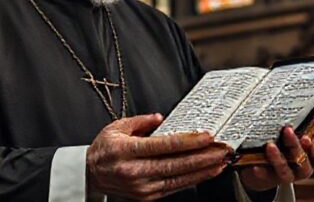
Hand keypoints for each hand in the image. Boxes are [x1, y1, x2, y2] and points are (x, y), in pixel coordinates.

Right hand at [86, 113, 229, 199]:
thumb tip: (161, 118)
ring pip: (179, 179)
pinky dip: (192, 180)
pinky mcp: (147, 196)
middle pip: (176, 164)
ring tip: (220, 162)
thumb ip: (141, 121)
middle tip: (222, 149)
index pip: (164, 145)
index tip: (207, 136)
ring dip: (202, 170)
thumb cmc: (104, 150)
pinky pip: (174, 188)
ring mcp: (142, 187)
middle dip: (203, 157)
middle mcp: (135, 171)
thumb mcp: (117, 127)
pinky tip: (205, 173)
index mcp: (127, 151)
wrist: (90, 175)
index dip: (188, 141)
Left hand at [239, 118, 313, 191]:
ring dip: (281, 157)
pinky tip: (255, 167)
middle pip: (310, 153)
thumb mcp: (286, 123)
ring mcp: (295, 171)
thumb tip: (286, 81)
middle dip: (299, 142)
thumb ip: (290, 111)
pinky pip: (270, 176)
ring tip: (270, 146)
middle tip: (288, 130)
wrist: (261, 165)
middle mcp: (309, 159)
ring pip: (292, 167)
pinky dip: (263, 172)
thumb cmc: (278, 136)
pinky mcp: (276, 178)